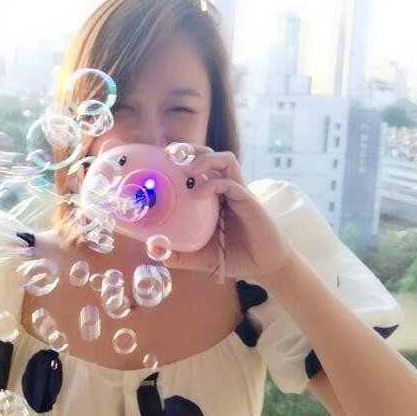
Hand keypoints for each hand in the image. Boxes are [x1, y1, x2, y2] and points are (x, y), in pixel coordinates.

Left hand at [162, 147, 296, 280]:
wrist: (264, 266)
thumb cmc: (233, 256)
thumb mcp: (198, 256)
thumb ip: (177, 253)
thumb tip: (152, 248)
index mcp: (214, 195)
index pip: (199, 165)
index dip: (182, 157)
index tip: (162, 157)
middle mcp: (226, 188)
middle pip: (211, 154)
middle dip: (192, 149)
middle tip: (172, 154)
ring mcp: (239, 191)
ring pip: (225, 159)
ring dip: (205, 159)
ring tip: (188, 171)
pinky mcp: (249, 201)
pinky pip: (231, 183)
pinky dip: (214, 183)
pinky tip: (199, 194)